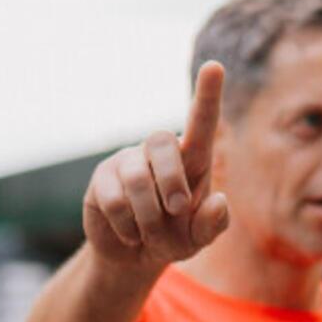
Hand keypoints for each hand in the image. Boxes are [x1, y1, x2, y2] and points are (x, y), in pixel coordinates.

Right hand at [81, 62, 231, 270]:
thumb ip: (212, 224)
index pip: (201, 122)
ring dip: (148, 216)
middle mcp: (158, 153)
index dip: (207, 94)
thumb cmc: (173, 237)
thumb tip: (219, 200)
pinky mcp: (102, 179)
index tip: (214, 66)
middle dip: (171, 180)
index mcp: (191, 159)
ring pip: (137, 178)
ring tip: (150, 235)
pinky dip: (127, 226)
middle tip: (177, 209)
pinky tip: (130, 234)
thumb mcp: (198, 239)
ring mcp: (127, 162)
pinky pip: (114, 199)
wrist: (132, 255)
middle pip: (162, 141)